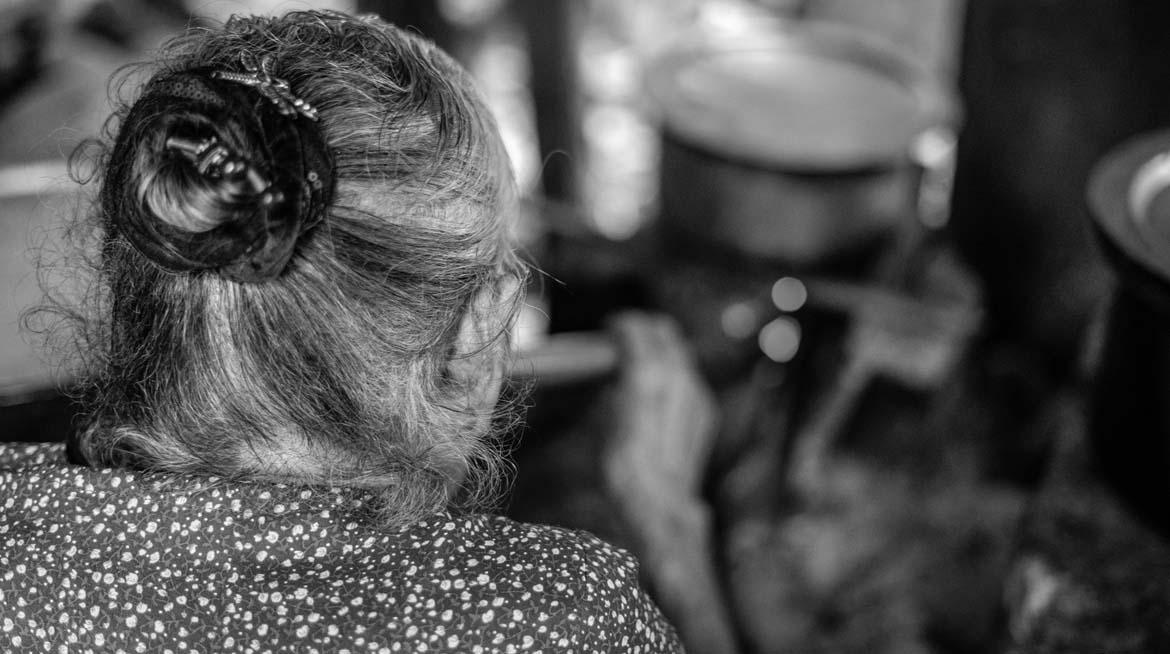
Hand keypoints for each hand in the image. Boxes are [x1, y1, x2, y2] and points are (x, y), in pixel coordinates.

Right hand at [605, 311, 717, 496]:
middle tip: (624, 336)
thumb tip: (616, 370)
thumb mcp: (604, 417)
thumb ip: (614, 384)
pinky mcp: (705, 407)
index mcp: (648, 373)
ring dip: (660, 348)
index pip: (636, 327)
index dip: (619, 324)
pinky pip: (689, 375)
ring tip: (639, 360)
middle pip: (664, 330)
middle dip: (644, 328)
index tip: (607, 328)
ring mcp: (696, 391)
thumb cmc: (623, 464)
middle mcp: (678, 376)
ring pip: (680, 351)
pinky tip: (658, 388)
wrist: (660, 500)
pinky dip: (673, 370)